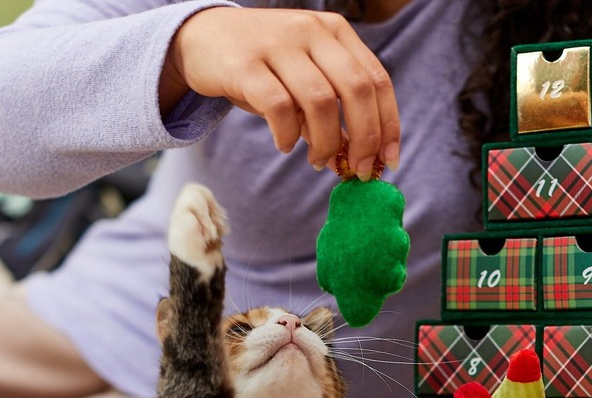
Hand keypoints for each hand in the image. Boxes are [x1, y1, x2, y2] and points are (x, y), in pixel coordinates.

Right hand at [160, 6, 399, 178]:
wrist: (203, 39)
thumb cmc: (263, 67)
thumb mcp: (304, 81)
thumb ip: (330, 114)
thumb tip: (353, 161)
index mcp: (335, 32)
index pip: (377, 80)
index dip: (388, 125)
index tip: (388, 162)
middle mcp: (311, 31)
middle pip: (356, 90)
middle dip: (365, 139)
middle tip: (358, 170)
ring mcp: (278, 44)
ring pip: (320, 101)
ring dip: (325, 142)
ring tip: (316, 161)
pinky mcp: (246, 64)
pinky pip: (279, 107)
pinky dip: (287, 135)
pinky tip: (284, 145)